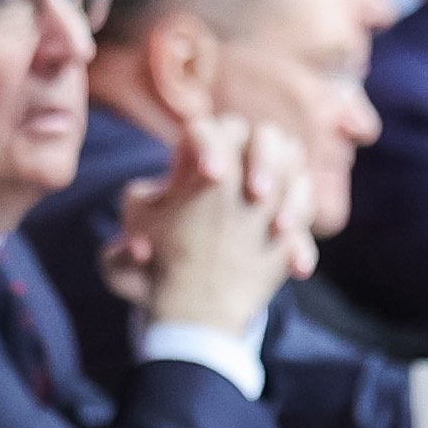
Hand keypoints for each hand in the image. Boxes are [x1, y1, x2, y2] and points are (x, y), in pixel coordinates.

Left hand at [117, 117, 308, 336]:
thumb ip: (120, 261)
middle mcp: (235, 165)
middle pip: (260, 135)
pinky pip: (307, 213)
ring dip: (293, 192)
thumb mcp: (128, 271)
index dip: (209, 143)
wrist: (190, 297)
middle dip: (263, 159)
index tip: (213, 174)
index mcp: (191, 165)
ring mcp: (267, 187)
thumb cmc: (154, 268)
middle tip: (256, 192)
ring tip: (280, 228)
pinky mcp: (288, 216)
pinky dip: (304, 238)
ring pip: (293, 164)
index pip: (205, 130)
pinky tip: (295, 267)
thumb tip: (135, 248)